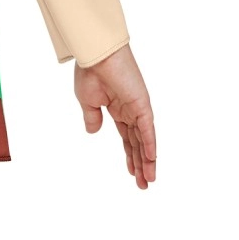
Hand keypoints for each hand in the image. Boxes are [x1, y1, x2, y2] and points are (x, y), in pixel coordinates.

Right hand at [74, 44, 155, 189]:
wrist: (95, 56)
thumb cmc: (90, 72)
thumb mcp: (87, 101)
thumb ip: (92, 118)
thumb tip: (93, 133)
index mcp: (117, 110)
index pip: (127, 139)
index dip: (130, 156)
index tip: (132, 172)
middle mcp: (130, 111)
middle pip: (138, 143)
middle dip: (140, 164)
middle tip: (144, 183)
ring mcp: (137, 109)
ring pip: (144, 140)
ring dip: (146, 161)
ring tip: (149, 179)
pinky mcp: (141, 104)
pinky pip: (147, 129)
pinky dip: (149, 145)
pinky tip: (151, 160)